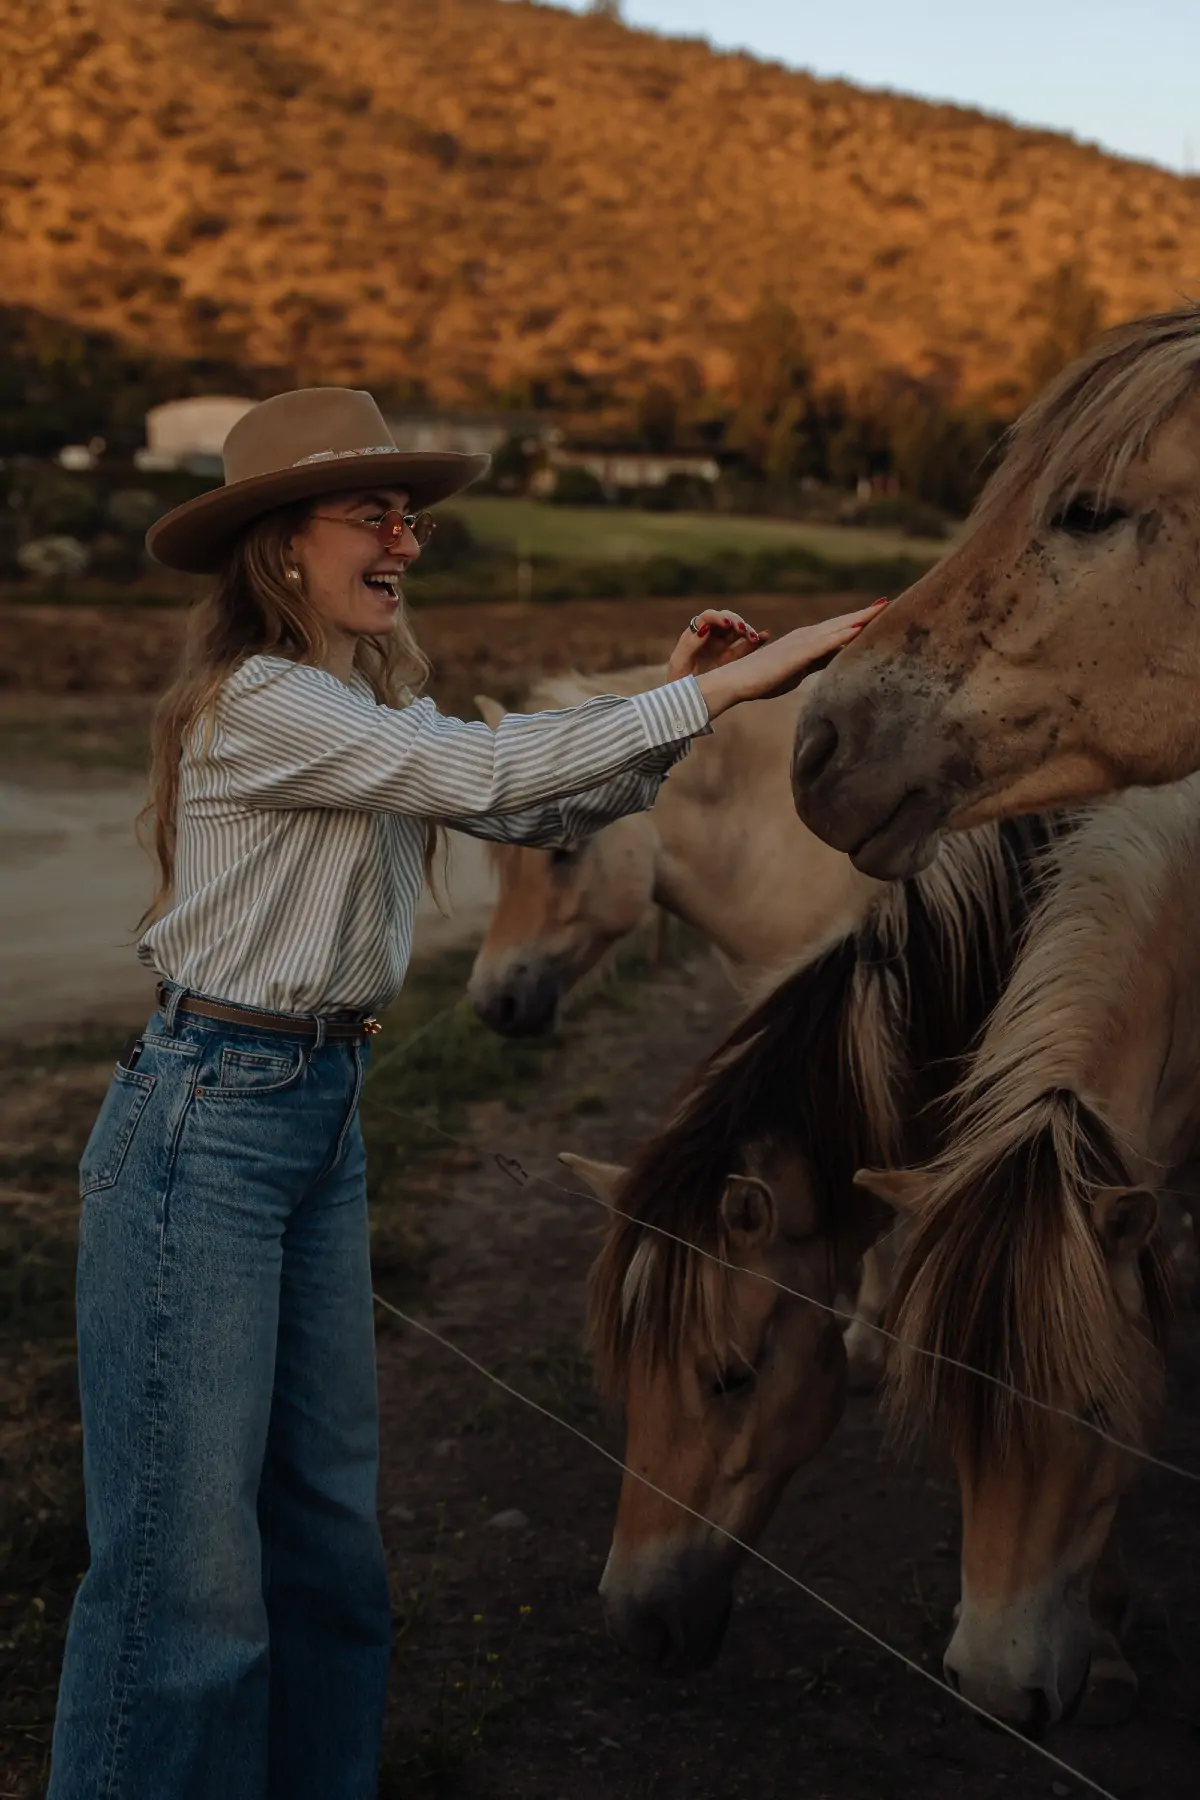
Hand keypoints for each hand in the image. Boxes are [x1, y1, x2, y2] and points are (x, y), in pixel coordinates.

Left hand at [666, 609, 768, 680]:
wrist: (684, 701)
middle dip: (736, 621)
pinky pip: (747, 646)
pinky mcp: (734, 659)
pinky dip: (757, 640)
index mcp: (695, 635)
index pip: (708, 618)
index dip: (718, 617)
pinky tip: (765, 636)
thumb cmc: (677, 681)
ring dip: (748, 630)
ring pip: (738, 632)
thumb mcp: (680, 664)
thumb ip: (689, 645)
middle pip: (726, 620)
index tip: (727, 623)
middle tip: (742, 630)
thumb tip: (704, 628)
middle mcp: (710, 637)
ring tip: (755, 637)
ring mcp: (723, 647)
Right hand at [694, 599, 887, 719]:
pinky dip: (843, 634)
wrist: (738, 680)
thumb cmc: (762, 679)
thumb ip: (815, 664)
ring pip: (837, 628)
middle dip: (866, 614)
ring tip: (881, 609)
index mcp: (806, 641)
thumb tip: (832, 662)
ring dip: (860, 618)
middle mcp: (807, 636)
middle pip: (842, 623)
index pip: (838, 629)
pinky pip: (826, 642)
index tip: (878, 612)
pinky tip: (859, 628)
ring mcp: (803, 643)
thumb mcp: (797, 671)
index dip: (859, 621)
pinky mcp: (798, 653)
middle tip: (887, 603)